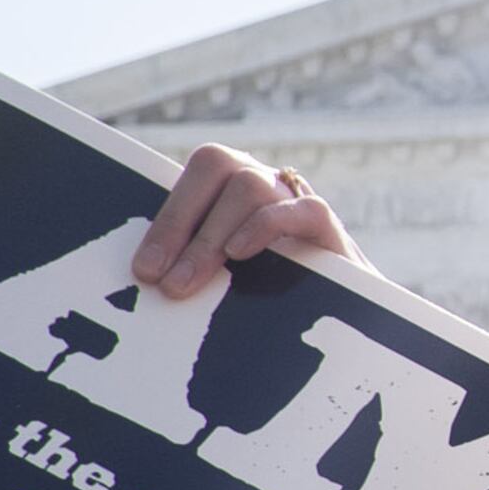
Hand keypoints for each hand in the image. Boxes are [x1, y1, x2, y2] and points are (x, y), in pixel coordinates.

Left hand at [132, 144, 363, 300]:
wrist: (343, 324)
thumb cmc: (272, 299)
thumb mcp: (225, 277)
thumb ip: (192, 262)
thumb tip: (144, 276)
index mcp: (231, 187)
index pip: (196, 176)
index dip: (167, 217)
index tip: (145, 268)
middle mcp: (264, 182)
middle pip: (218, 165)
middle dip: (182, 224)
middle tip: (164, 281)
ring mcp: (297, 200)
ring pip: (250, 185)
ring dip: (211, 237)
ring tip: (190, 282)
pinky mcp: (331, 229)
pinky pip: (302, 209)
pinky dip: (264, 226)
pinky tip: (239, 254)